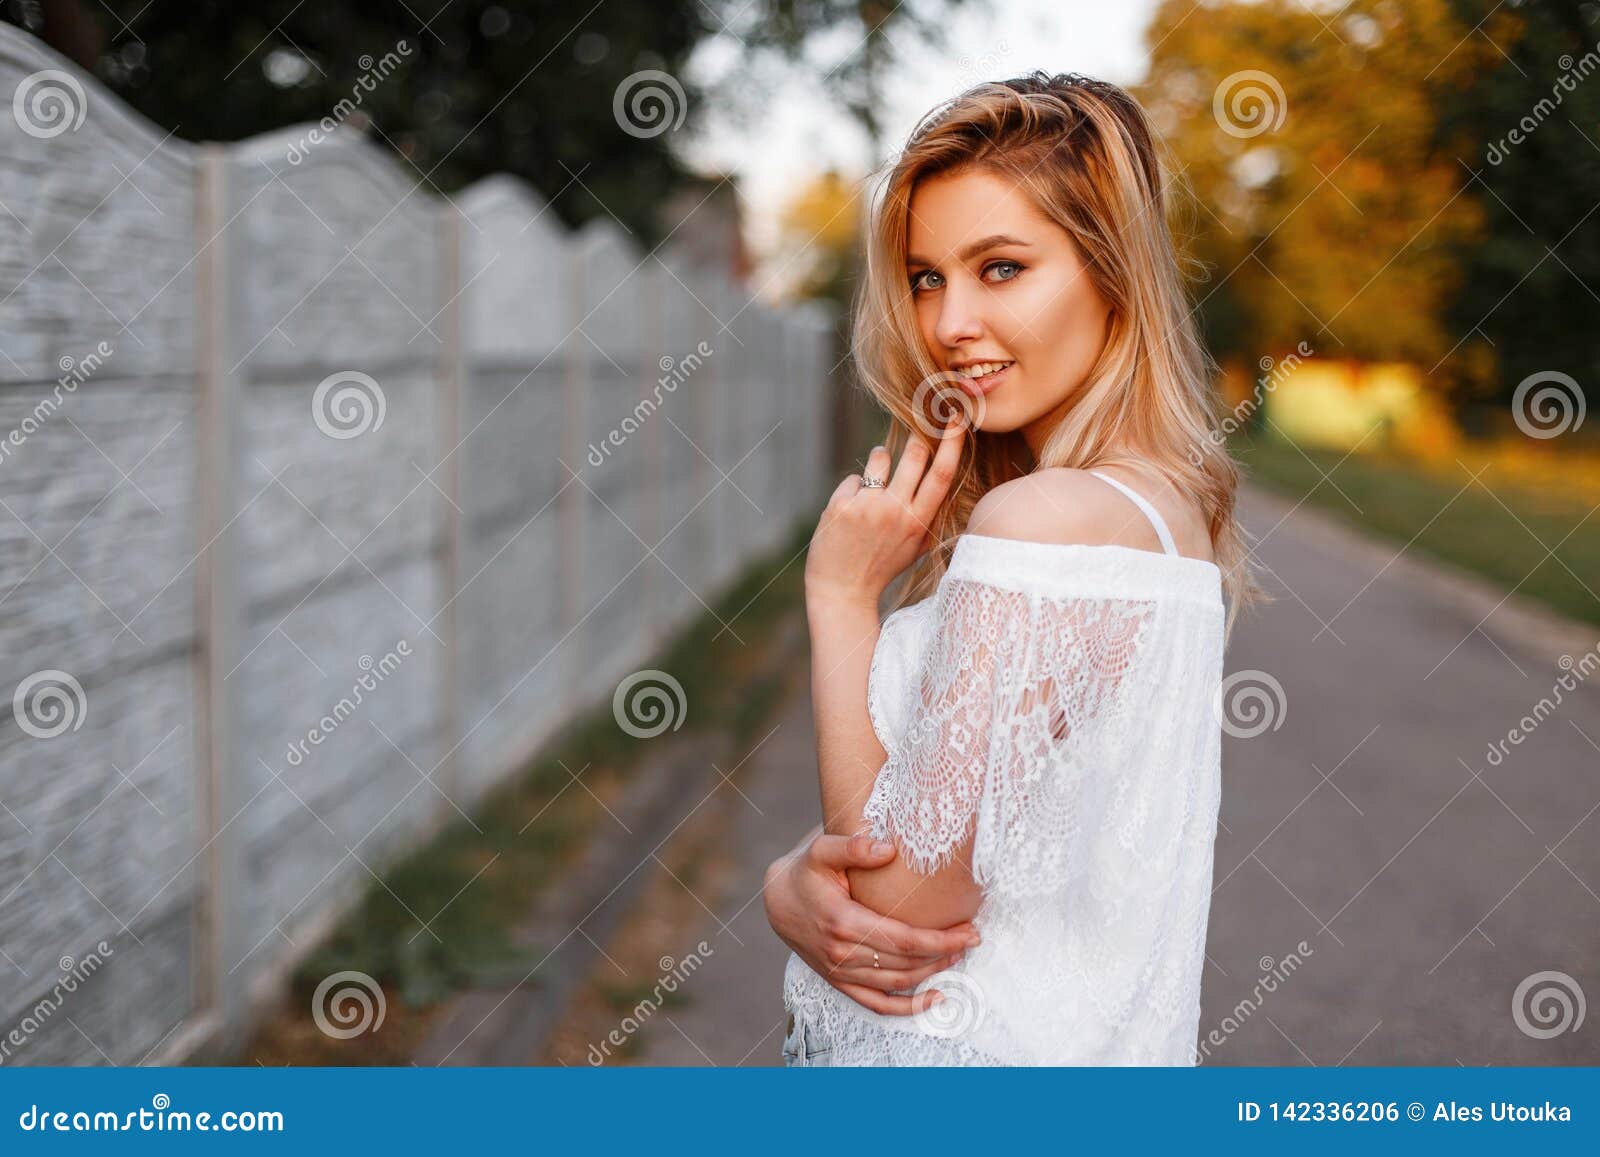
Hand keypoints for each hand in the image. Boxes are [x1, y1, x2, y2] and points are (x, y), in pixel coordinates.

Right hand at [763, 830, 980, 1015]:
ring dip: (933, 973)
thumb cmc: (805, 872)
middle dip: (946, 953)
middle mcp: (842, 954)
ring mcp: (840, 973)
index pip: (904, 940)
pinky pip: (878, 1004)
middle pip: (907, 963)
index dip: (941, 940)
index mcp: (843, 922)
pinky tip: (935, 997)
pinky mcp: (840, 982)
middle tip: (973, 937)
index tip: (968, 931)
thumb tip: (888, 849)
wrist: (777, 900)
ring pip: (898, 983)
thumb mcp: (821, 850)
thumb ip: (853, 846)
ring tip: (959, 955)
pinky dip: (909, 1008)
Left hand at [804, 419, 965, 611]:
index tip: (957, 419)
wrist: (842, 590)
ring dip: (880, 458)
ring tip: (874, 482)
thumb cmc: (881, 566)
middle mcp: (896, 512)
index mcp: (918, 522)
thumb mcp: (915, 547)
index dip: (952, 444)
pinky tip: (850, 514)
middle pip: (914, 454)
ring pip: (881, 457)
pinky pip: (854, 479)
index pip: (942, 475)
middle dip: (917, 436)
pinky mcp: (841, 506)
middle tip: (916, 426)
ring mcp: (867, 507)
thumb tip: (941, 477)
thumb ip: (928, 515)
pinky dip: (853, 490)